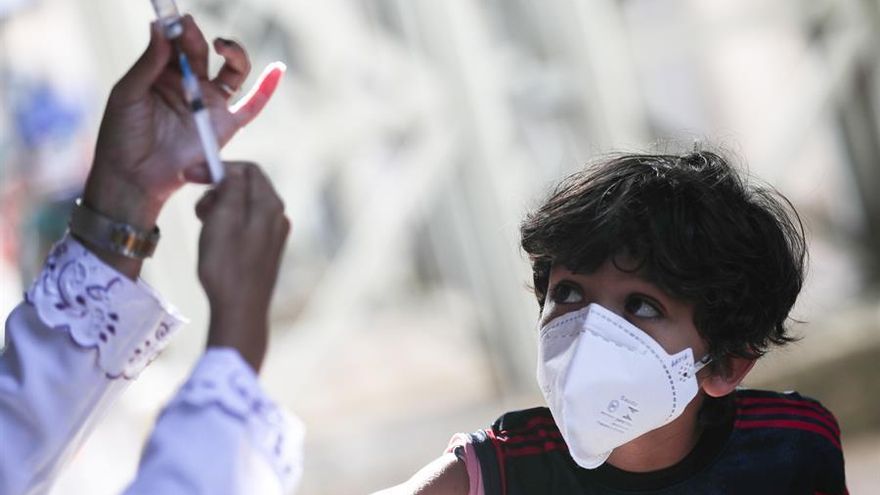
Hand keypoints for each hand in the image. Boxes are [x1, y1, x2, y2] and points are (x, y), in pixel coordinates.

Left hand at [81, 16, 283, 276]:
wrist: (134, 176)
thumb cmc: (123, 135)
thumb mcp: (128, 92)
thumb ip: (148, 61)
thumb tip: (159, 26)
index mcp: (164, 74)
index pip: (177, 43)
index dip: (178, 28)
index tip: (174, 20)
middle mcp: (190, 86)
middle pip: (202, 52)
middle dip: (195, 38)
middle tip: (186, 29)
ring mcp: (210, 105)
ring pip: (232, 71)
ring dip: (233, 52)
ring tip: (221, 44)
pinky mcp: (225, 126)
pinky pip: (252, 105)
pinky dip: (267, 89)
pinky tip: (277, 70)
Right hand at [195, 162, 289, 371]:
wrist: (240, 310)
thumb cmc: (227, 265)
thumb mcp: (223, 218)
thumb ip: (231, 188)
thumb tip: (234, 172)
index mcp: (270, 205)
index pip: (248, 170)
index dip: (219, 168)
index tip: (192, 176)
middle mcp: (278, 217)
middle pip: (246, 187)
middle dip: (218, 190)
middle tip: (199, 211)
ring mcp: (274, 235)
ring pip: (243, 206)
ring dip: (220, 209)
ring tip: (204, 227)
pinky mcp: (266, 251)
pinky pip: (245, 225)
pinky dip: (227, 225)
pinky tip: (214, 242)